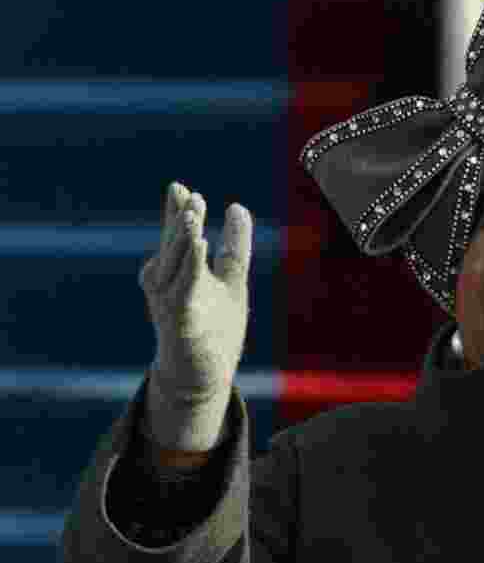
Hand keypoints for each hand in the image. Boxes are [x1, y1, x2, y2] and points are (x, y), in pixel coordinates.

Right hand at [139, 182, 252, 455]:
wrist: (203, 376)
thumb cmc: (215, 328)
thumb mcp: (231, 279)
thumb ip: (235, 246)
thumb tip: (237, 207)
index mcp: (179, 272)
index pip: (177, 235)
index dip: (177, 212)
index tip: (180, 186)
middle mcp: (166, 284)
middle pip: (173, 246)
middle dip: (180, 220)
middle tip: (193, 195)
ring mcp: (169, 303)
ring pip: (173, 265)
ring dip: (181, 239)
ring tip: (194, 214)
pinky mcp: (179, 322)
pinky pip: (181, 291)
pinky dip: (188, 268)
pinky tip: (197, 246)